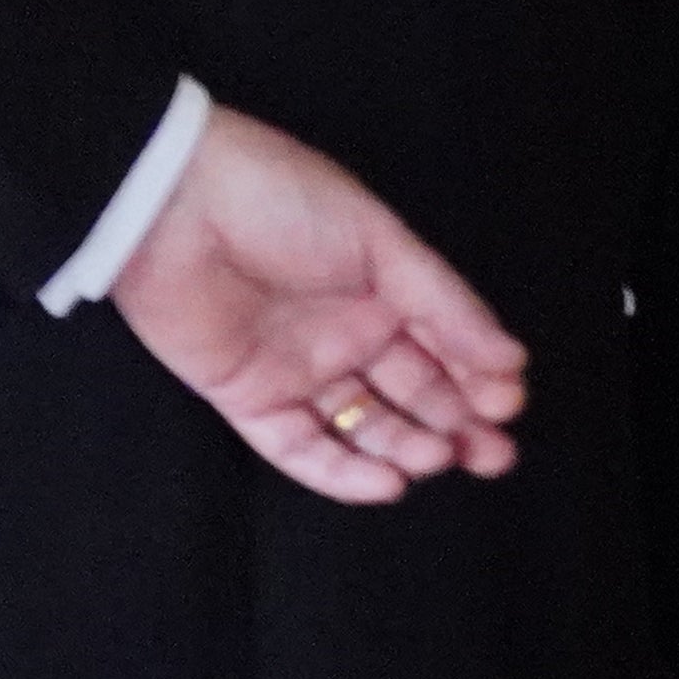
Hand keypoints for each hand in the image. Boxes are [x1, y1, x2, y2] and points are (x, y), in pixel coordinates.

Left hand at [111, 105, 526, 506]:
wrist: (167, 201)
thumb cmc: (274, 197)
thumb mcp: (376, 238)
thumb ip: (444, 304)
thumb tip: (510, 359)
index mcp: (379, 287)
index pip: (445, 347)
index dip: (479, 379)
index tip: (507, 403)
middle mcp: (342, 331)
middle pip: (413, 394)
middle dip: (458, 426)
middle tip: (492, 454)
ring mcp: (295, 366)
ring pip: (364, 427)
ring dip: (408, 449)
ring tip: (439, 457)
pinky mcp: (247, 394)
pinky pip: (299, 447)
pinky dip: (342, 473)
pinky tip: (386, 482)